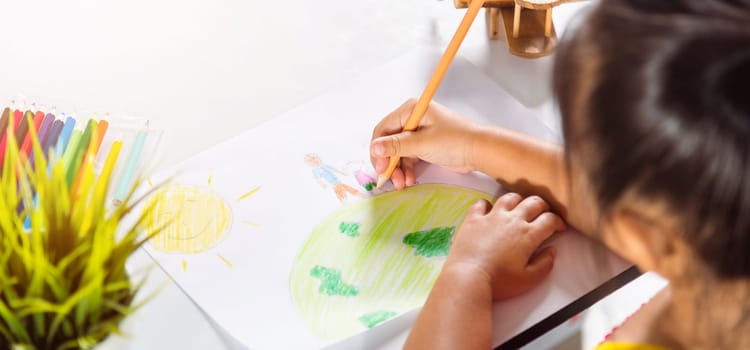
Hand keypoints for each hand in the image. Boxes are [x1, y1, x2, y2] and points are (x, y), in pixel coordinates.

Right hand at [370, 99, 479, 189]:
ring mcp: (419, 132)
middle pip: (389, 141)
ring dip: (397, 168)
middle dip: (388, 162)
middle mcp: (413, 118)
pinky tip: (409, 179)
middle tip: (389, 179)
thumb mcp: (422, 144)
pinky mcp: (424, 144)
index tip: (380, 167)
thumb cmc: (455, 141)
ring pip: (398, 152)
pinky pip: (408, 156)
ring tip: (402, 183)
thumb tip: (374, 147)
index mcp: (411, 110)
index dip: (378, 149)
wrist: (480, 151)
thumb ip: (396, 146)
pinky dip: (407, 169)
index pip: (383, 129)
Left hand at [447, 193, 565, 299]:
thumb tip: (552, 251)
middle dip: (543, 206)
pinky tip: (489, 210)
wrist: (468, 277)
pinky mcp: (473, 219)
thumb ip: (544, 264)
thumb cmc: (499, 281)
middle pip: (533, 202)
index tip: (559, 228)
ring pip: (510, 198)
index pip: (549, 220)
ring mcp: (491, 217)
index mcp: (527, 235)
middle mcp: (512, 220)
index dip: (558, 222)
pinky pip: (482, 203)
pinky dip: (487, 204)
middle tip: (543, 214)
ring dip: (518, 200)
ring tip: (519, 208)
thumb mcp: (528, 279)